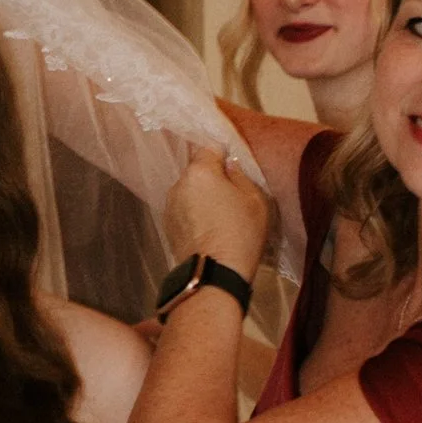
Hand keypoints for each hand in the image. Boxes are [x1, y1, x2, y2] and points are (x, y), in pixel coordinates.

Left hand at [163, 149, 271, 276]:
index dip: (223, 156)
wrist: (215, 274)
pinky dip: (194, 214)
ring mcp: (170, 205)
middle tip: (230, 198)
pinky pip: (183, 210)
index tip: (234, 171)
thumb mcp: (254, 200)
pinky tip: (208, 229)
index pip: (209, 148)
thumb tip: (229, 166)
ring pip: (189, 191)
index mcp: (200, 172)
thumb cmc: (240, 233)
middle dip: (212, 179)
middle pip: (198, 171)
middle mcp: (179, 184)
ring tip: (219, 217)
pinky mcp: (167, 225)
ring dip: (201, 197)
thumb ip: (240, 175)